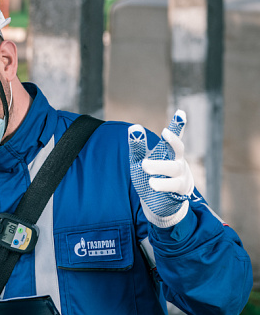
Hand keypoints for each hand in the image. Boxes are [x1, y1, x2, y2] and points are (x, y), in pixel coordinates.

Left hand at [128, 109, 194, 227]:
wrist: (160, 202)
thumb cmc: (151, 175)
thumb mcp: (139, 160)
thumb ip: (137, 146)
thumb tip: (134, 127)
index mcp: (168, 152)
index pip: (173, 137)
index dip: (178, 125)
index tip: (180, 112)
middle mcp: (177, 161)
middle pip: (178, 149)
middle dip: (172, 141)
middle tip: (163, 133)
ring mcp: (180, 175)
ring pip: (173, 168)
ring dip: (160, 166)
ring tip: (145, 166)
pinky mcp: (179, 190)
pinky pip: (173, 186)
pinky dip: (163, 184)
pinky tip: (153, 184)